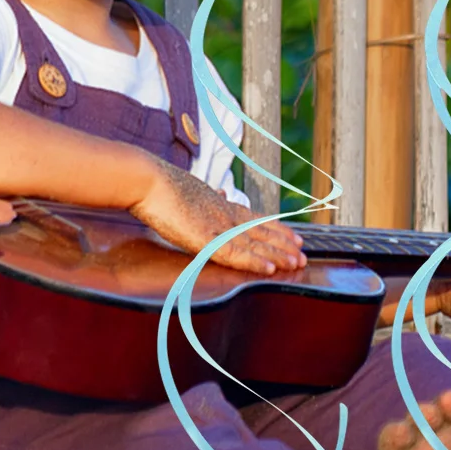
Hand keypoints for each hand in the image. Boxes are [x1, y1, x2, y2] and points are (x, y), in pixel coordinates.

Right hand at [129, 156, 304, 275]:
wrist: (146, 180)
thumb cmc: (159, 186)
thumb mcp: (188, 191)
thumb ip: (204, 197)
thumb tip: (217, 191)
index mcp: (219, 204)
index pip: (253, 218)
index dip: (274, 228)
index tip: (292, 234)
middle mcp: (224, 214)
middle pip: (260, 231)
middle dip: (282, 244)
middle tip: (303, 254)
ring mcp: (216, 226)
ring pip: (253, 243)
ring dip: (276, 254)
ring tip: (296, 262)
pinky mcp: (205, 238)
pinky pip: (235, 254)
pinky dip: (254, 262)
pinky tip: (269, 269)